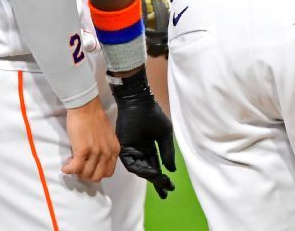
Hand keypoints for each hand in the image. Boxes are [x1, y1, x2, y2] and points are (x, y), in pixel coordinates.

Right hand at [62, 98, 119, 181]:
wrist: (86, 107)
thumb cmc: (94, 118)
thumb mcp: (107, 136)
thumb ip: (105, 148)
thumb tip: (97, 161)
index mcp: (114, 150)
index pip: (108, 172)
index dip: (97, 173)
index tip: (89, 167)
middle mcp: (107, 153)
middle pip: (96, 177)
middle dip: (86, 175)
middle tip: (79, 167)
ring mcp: (95, 153)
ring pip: (85, 174)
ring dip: (76, 172)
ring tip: (72, 162)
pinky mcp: (82, 151)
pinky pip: (75, 169)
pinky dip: (68, 170)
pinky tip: (65, 166)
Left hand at [111, 67, 175, 197]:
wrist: (139, 102)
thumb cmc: (152, 114)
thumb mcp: (165, 134)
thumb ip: (167, 152)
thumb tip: (171, 169)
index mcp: (149, 147)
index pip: (156, 166)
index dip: (162, 178)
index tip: (170, 188)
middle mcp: (140, 151)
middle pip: (148, 170)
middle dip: (157, 181)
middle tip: (165, 191)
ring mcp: (131, 150)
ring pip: (140, 169)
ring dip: (150, 176)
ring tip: (161, 181)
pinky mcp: (123, 148)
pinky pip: (131, 163)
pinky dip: (141, 169)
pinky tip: (151, 172)